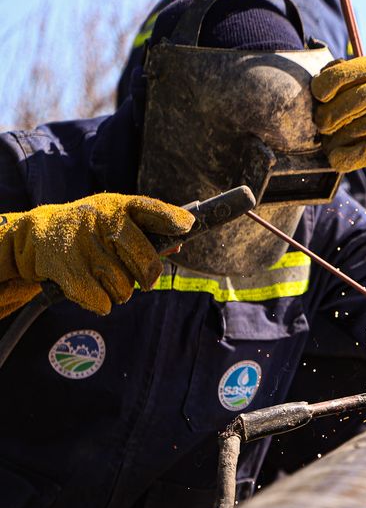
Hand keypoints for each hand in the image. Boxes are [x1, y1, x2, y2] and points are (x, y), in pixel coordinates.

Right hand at [0, 193, 193, 316]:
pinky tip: (93, 289)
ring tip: (108, 279)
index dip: (170, 218)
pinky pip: (100, 300)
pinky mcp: (65, 267)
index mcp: (117, 205)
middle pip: (144, 259)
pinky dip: (102, 302)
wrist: (37, 234)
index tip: (187, 226)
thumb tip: (178, 245)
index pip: (150, 208)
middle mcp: (100, 219)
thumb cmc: (92, 230)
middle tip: (147, 282)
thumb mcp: (116, 220)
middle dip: (150, 276)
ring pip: (124, 285)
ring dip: (121, 290)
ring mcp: (82, 243)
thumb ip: (148, 231)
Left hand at [312, 57, 365, 265]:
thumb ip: (345, 76)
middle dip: (332, 115)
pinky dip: (347, 158)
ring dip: (337, 141)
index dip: (328, 83)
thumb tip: (318, 82)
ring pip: (360, 130)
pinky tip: (341, 157)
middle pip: (358, 100)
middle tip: (322, 125)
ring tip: (329, 144)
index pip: (350, 71)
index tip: (320, 96)